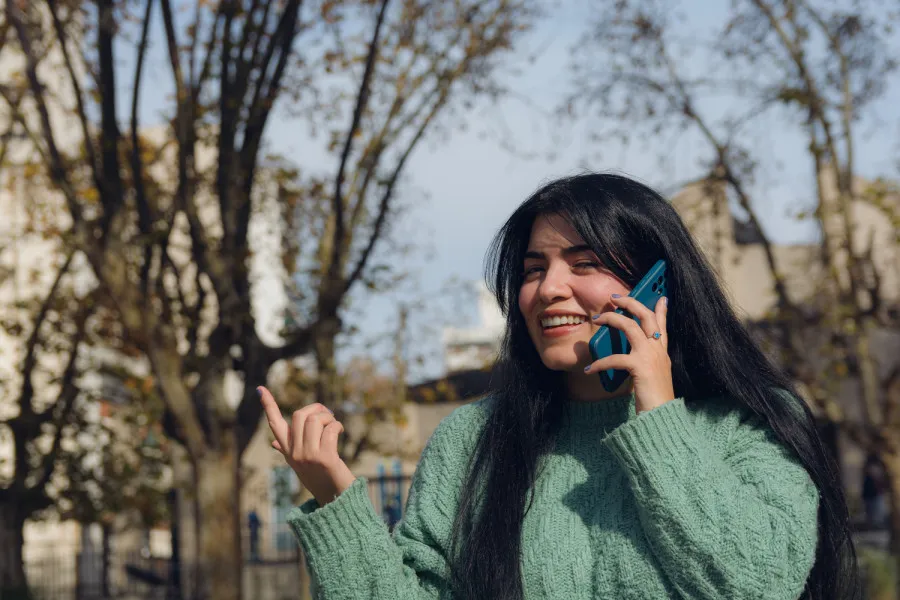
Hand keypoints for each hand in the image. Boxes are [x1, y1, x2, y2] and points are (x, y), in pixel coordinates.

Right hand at [258, 386, 356, 505]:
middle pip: (299, 415)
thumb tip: (274, 442)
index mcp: (288, 451)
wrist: (335, 498)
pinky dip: (337, 426)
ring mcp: (308, 456)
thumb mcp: (302, 463)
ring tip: (335, 424)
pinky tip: (340, 430)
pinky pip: (330, 430)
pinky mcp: (324, 458)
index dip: (268, 406)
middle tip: (328, 414)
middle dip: (316, 408)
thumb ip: (289, 450)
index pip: (274, 425)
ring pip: (314, 420)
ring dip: (329, 417)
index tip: (261, 389)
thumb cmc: (321, 476)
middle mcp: (294, 454)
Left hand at [584, 295, 674, 413]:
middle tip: (615, 298)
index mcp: (662, 352)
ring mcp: (650, 357)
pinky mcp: (640, 367)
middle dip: (630, 303)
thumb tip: (631, 356)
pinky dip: (600, 363)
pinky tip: (590, 369)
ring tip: (598, 319)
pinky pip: (616, 358)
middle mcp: (658, 350)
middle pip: (646, 316)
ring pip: (631, 327)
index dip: (661, 309)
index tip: (660, 297)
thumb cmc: (654, 399)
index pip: (663, 324)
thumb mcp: (653, 375)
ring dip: (613, 319)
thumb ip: (645, 362)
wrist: (662, 416)